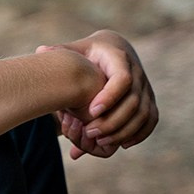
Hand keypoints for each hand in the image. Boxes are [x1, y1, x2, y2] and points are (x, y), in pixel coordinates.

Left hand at [43, 32, 157, 157]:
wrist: (111, 49)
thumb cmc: (87, 52)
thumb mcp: (75, 49)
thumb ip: (60, 53)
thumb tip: (41, 50)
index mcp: (119, 58)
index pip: (123, 79)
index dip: (109, 97)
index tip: (90, 112)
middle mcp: (138, 72)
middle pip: (133, 101)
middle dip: (113, 121)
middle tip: (89, 133)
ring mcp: (145, 87)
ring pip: (144, 113)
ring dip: (124, 131)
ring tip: (101, 142)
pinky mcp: (148, 98)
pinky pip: (151, 118)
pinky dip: (141, 133)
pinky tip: (123, 144)